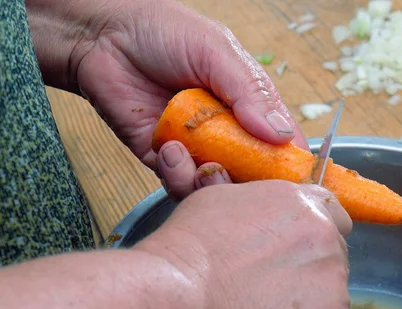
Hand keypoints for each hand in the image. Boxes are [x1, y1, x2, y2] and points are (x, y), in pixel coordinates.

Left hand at [27, 0, 307, 199]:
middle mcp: (223, 129)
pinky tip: (170, 150)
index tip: (298, 185)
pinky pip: (178, 182)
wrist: (103, 37)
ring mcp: (193, 146)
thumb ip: (249, 92)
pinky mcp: (161, 157)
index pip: (278, 141)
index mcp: (245, 102)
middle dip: (248, 183)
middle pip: (249, 172)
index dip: (290, 164)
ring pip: (214, 185)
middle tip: (240, 177)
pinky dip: (178, 176)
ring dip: (211, 183)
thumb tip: (281, 134)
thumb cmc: (162, 32)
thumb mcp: (216, 52)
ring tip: (202, 163)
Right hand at [135, 180, 351, 308]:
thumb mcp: (219, 202)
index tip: (290, 253)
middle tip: (267, 290)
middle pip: (331, 257)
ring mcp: (334, 289)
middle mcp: (327, 241)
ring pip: (327, 301)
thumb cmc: (187, 252)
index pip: (330, 215)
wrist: (179, 301)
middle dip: (307, 272)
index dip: (309, 236)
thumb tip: (261, 222)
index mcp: (302, 205)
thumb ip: (258, 208)